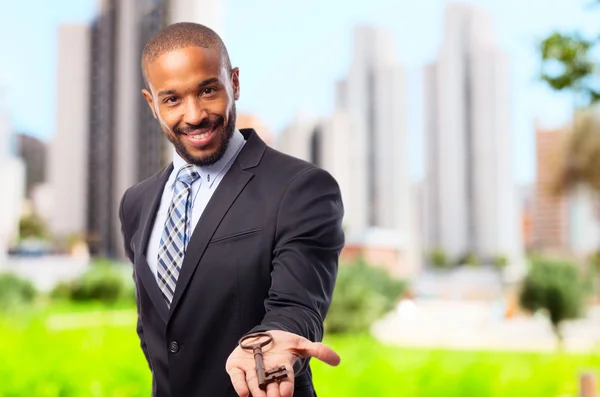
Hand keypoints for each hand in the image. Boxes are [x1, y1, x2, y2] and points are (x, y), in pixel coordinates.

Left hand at [225, 330, 339, 396]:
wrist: (264, 338)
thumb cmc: (284, 344)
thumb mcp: (301, 344)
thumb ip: (318, 351)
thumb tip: (338, 360)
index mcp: (282, 370)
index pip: (285, 380)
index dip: (285, 387)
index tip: (285, 394)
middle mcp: (266, 374)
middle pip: (269, 387)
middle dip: (271, 394)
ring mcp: (250, 371)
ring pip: (254, 384)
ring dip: (256, 392)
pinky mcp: (236, 366)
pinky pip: (237, 377)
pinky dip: (239, 384)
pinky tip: (243, 393)